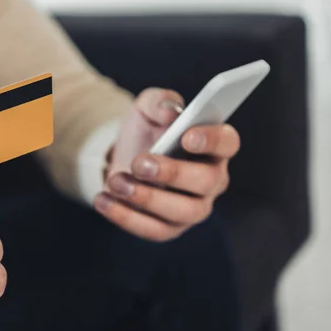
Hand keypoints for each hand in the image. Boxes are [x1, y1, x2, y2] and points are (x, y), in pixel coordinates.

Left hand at [94, 88, 239, 241]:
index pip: (227, 143)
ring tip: (115, 181)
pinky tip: (103, 200)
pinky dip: (125, 217)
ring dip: (146, 197)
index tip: (186, 136)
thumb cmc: (146, 133)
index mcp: (213, 146)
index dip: (212, 140)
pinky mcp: (168, 228)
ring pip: (182, 211)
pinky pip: (153, 230)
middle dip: (172, 173)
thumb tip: (170, 111)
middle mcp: (211, 180)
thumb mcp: (147, 108)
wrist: (123, 160)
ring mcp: (193, 208)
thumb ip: (159, 100)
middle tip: (139, 163)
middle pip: (206, 181)